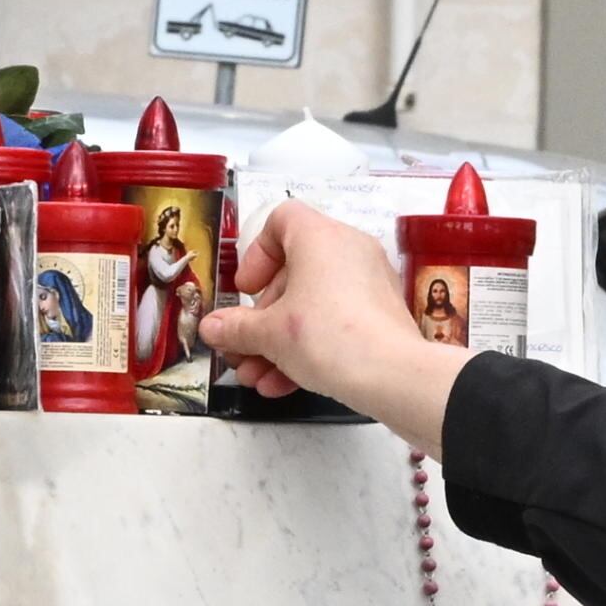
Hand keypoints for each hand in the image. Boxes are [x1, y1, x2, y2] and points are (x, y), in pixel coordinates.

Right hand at [199, 201, 473, 453]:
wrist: (393, 376)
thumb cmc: (328, 336)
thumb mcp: (270, 334)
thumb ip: (236, 328)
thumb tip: (211, 328)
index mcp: (320, 237)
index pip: (281, 220)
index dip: (255, 254)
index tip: (246, 291)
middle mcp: (348, 250)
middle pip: (292, 274)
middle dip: (261, 318)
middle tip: (243, 348)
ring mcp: (368, 284)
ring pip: (312, 306)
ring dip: (278, 343)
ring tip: (256, 377)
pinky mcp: (381, 316)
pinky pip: (335, 324)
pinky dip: (308, 349)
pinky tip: (283, 385)